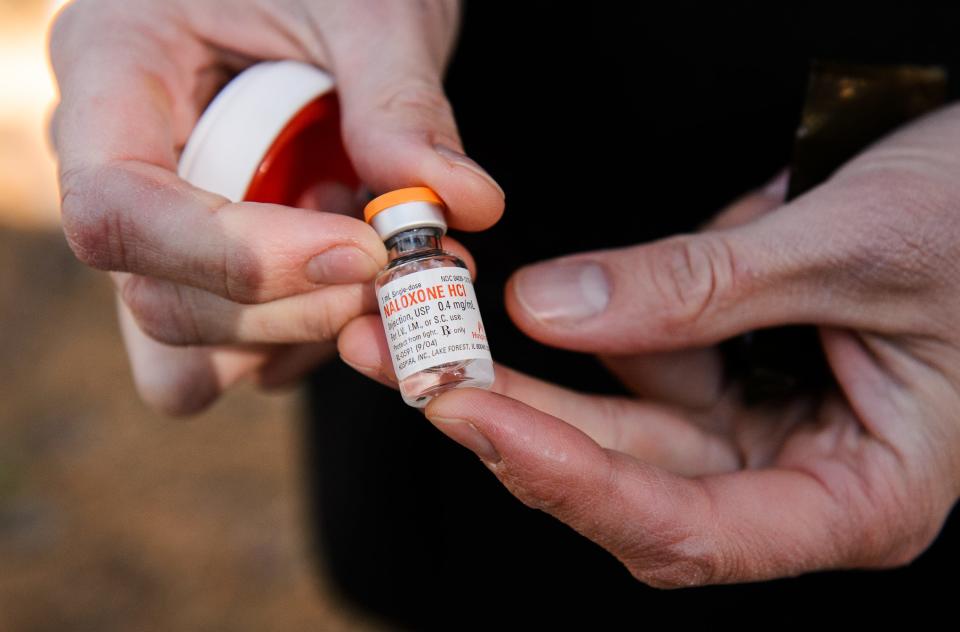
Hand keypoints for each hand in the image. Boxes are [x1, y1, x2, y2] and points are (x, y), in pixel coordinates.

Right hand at [49, 0, 502, 413]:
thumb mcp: (370, 7)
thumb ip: (402, 103)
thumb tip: (464, 204)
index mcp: (113, 70)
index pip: (119, 212)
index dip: (237, 259)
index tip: (360, 251)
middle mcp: (114, 162)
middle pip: (159, 302)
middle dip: (293, 309)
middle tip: (401, 273)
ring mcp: (160, 226)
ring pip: (194, 350)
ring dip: (303, 330)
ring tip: (376, 254)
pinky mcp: (209, 267)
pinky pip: (239, 351)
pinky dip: (307, 334)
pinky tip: (352, 266)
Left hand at [338, 103, 959, 586]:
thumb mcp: (852, 247)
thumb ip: (704, 289)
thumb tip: (553, 309)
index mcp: (858, 496)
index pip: (691, 531)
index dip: (578, 484)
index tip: (481, 420)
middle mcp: (794, 476)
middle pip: (625, 477)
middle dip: (513, 422)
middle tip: (412, 366)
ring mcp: (753, 423)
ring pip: (611, 421)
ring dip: (517, 378)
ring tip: (420, 328)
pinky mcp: (723, 368)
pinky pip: (630, 360)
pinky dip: (569, 331)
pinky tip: (501, 307)